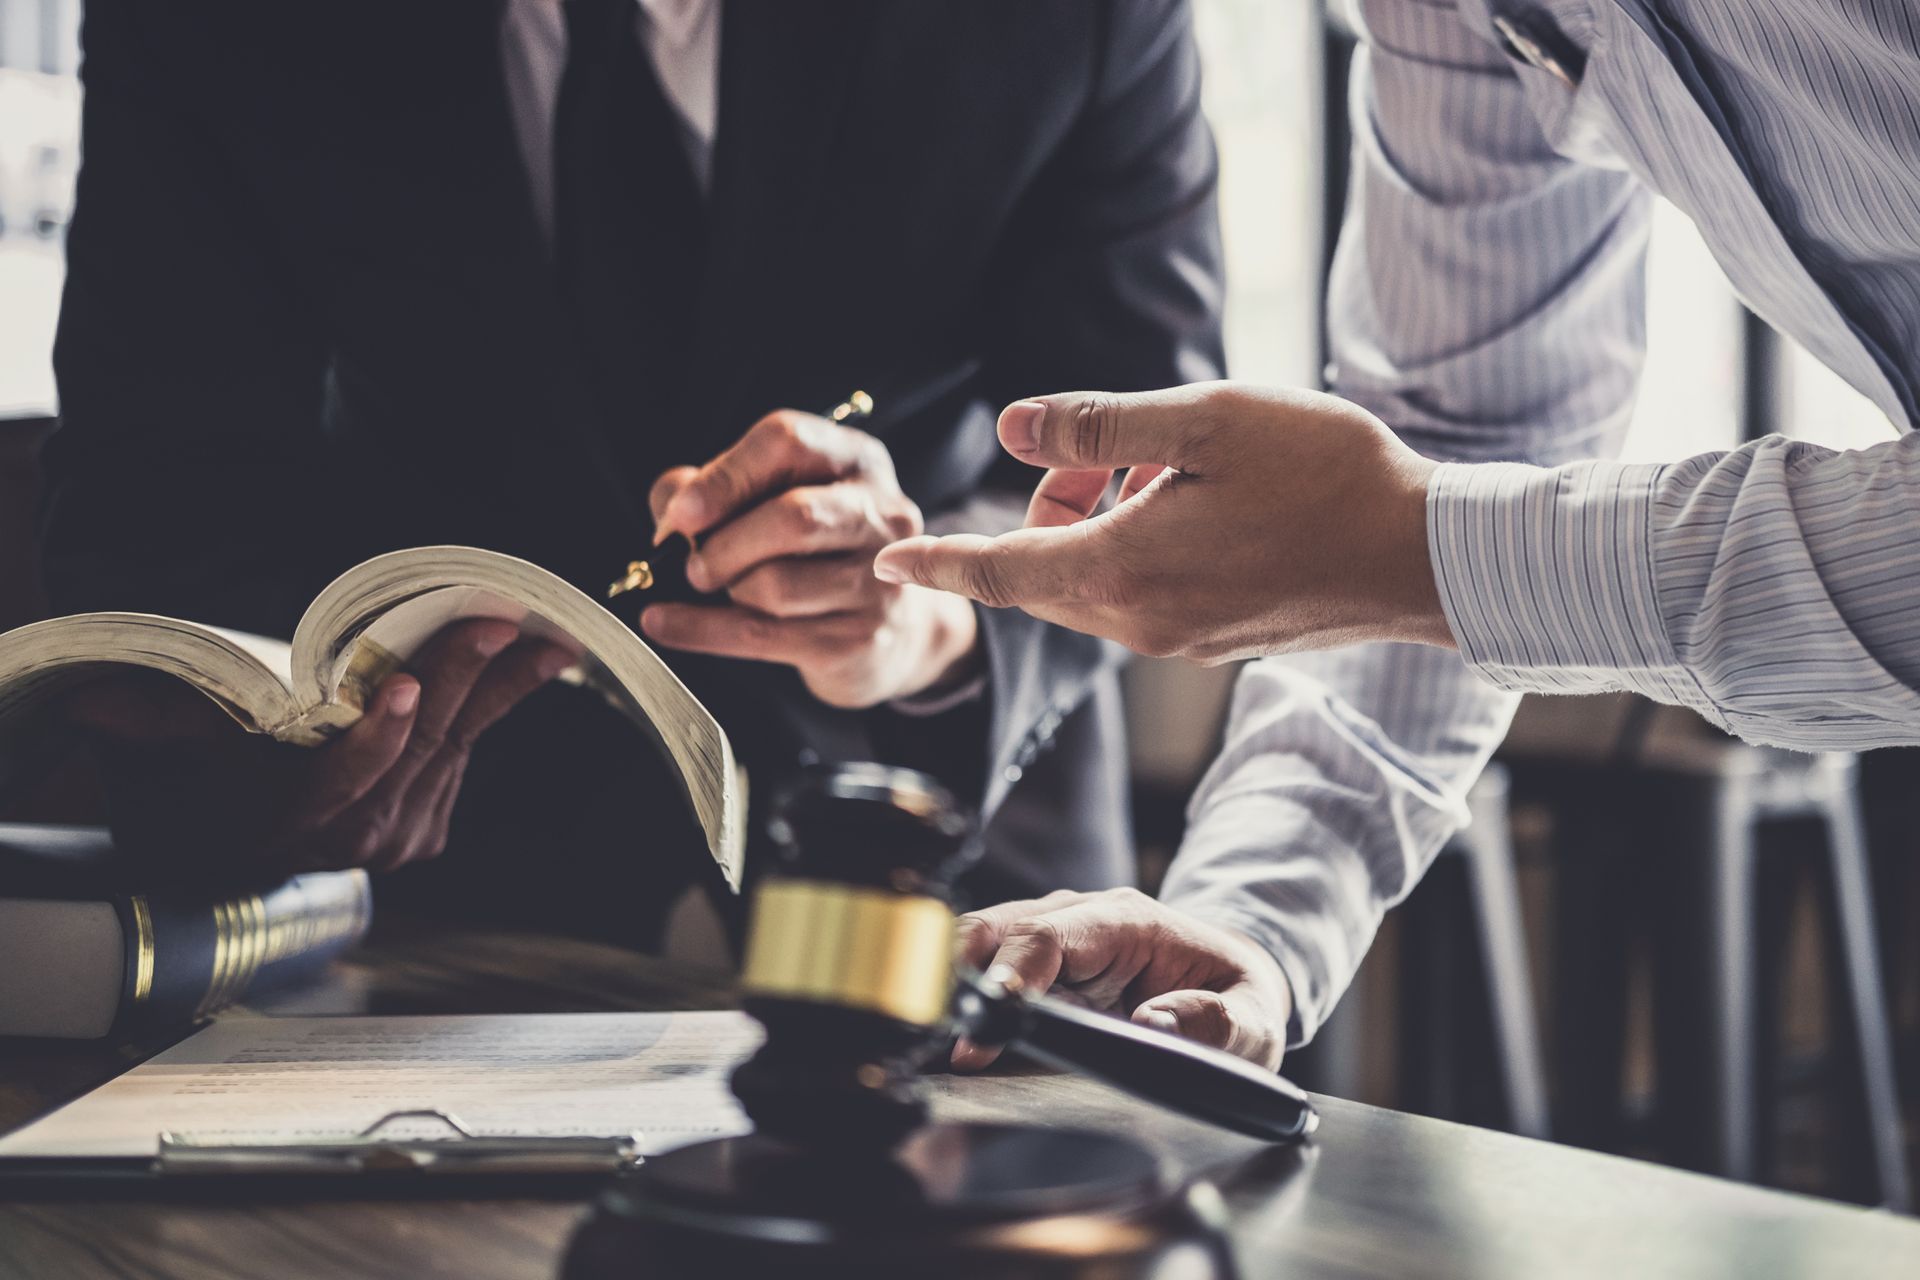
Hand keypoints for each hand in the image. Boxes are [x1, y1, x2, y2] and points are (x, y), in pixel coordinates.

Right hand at [66, 619, 574, 876]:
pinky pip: (465, 760)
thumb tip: (93, 701)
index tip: (402, 683)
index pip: (341, 780)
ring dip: (503, 691)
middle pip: (416, 754)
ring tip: (548, 641)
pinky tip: (530, 666)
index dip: (373, 736)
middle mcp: (353, 843)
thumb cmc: (209, 785)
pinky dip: (495, 708)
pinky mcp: (430, 834)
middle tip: (501, 626)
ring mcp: (399, 844)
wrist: (244, 850)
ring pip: (455, 751)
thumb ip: (154, 723)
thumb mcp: (182, 753)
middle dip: (463, 683)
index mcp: (291, 825)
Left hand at [641, 409, 979, 707]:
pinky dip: (700, 629)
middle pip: (793, 518)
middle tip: (691, 562)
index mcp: (856, 461)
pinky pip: (761, 634)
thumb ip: (711, 488)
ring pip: (777, 585)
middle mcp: (881, 514)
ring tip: (723, 587)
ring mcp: (878, 581)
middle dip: (723, 543)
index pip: (788, 443)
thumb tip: (671, 510)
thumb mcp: (773, 499)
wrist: (893, 630)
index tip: (681, 512)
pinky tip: (662, 623)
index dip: (726, 476)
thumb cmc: (817, 551)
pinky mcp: (858, 638)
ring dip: (728, 587)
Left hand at [874, 382, 1450, 663]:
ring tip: (1180, 468)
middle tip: (1121, 449)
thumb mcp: (1204, 423)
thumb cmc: (1323, 477)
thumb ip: (1096, 427)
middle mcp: (1138, 622)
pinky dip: (1143, 546)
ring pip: (1095, 580)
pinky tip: (1210, 503)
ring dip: (1104, 522)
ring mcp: (1177, 640)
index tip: (884, 559)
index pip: (996, 571)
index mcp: (1121, 571)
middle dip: (1052, 507)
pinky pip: (1141, 593)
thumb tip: (1012, 430)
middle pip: (1044, 570)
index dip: (934, 559)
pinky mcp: (1213, 640)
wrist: (1421, 556)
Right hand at [952, 887, 1292, 1071]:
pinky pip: (987, 966)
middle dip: (962, 976)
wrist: (1232, 981)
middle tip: (947, 1036)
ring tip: (942, 1039)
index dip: (1011, 975)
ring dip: (955, 986)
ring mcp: (1054, 936)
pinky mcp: (1039, 963)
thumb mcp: (1255, 1020)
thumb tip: (1155, 1025)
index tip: (986, 1023)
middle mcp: (1080, 917)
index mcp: (1127, 921)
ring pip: (980, 942)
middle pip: (998, 929)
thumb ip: (1220, 1023)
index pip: (1050, 936)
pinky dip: (965, 996)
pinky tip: (955, 1034)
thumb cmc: (1238, 999)